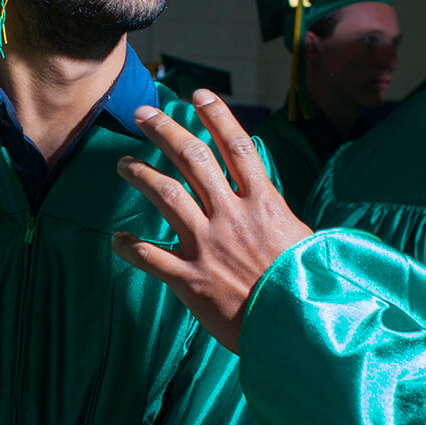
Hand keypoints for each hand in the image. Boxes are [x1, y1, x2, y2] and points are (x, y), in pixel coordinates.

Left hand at [111, 90, 310, 352]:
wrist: (299, 329)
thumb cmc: (308, 287)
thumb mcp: (302, 240)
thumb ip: (276, 217)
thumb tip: (268, 202)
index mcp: (264, 203)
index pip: (236, 146)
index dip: (217, 116)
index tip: (198, 95)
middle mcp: (232, 216)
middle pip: (194, 159)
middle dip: (165, 131)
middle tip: (142, 115)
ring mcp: (208, 245)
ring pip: (166, 195)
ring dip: (142, 175)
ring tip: (124, 163)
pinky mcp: (190, 278)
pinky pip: (150, 256)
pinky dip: (129, 245)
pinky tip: (117, 238)